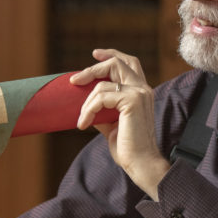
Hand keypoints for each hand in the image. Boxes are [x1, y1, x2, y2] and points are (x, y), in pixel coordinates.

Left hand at [70, 48, 169, 198]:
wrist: (140, 163)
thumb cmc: (128, 147)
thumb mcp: (111, 123)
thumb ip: (102, 109)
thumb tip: (85, 103)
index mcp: (141, 92)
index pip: (129, 63)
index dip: (112, 55)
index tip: (94, 54)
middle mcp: (143, 89)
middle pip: (117, 63)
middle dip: (92, 69)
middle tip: (74, 81)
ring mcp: (139, 93)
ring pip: (103, 82)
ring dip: (86, 101)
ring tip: (82, 119)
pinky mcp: (132, 101)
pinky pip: (101, 97)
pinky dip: (88, 109)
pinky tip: (84, 123)